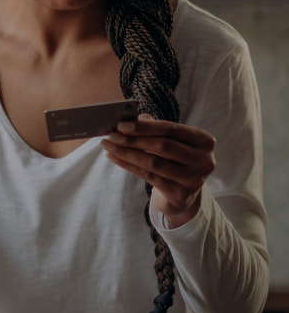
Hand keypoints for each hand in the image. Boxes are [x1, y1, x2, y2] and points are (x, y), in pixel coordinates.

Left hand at [101, 114, 215, 227]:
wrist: (183, 194)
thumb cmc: (175, 161)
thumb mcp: (171, 142)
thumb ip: (155, 129)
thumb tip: (131, 118)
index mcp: (204, 141)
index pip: (171, 129)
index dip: (145, 127)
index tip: (121, 125)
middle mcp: (204, 160)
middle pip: (162, 146)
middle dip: (133, 139)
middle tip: (111, 136)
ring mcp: (194, 179)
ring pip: (153, 162)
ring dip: (126, 153)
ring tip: (109, 147)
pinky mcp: (180, 194)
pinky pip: (148, 176)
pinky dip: (129, 166)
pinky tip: (115, 158)